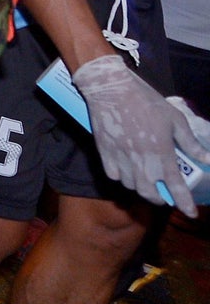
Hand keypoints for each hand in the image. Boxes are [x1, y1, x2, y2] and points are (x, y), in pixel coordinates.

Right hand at [75, 54, 198, 216]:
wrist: (111, 90)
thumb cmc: (146, 101)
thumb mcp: (175, 119)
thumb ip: (190, 142)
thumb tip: (208, 158)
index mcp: (162, 153)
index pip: (177, 187)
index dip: (185, 203)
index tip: (191, 213)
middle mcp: (142, 161)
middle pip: (151, 193)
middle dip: (160, 199)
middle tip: (165, 196)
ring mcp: (121, 158)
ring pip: (131, 186)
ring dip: (141, 188)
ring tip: (146, 181)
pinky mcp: (105, 153)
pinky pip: (114, 175)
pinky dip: (122, 178)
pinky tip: (127, 171)